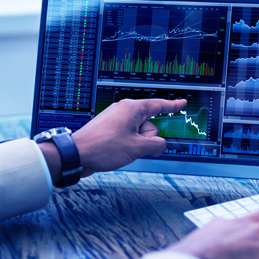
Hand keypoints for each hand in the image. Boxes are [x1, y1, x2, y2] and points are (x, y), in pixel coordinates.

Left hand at [71, 98, 186, 175]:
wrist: (77, 154)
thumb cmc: (103, 146)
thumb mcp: (137, 148)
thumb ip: (157, 145)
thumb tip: (160, 145)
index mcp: (132, 108)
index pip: (159, 105)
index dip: (173, 106)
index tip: (181, 103)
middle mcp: (124, 111)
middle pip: (150, 124)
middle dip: (147, 138)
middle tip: (134, 146)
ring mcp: (116, 120)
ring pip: (139, 133)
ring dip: (136, 144)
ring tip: (121, 150)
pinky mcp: (110, 130)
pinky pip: (128, 137)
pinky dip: (128, 145)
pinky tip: (118, 152)